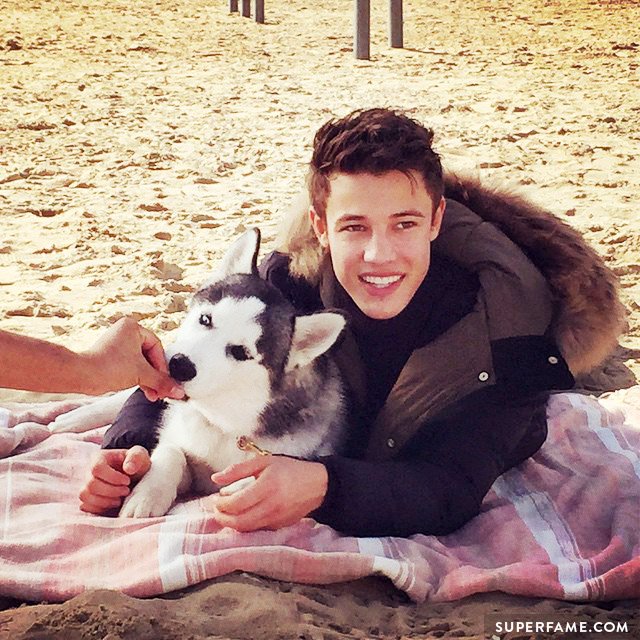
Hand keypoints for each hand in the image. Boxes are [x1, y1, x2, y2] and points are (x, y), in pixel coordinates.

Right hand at [79, 446, 150, 513]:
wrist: (134, 476)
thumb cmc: (135, 464)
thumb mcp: (140, 455)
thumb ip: (136, 457)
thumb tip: (128, 468)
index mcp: (100, 458)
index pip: (97, 468)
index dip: (112, 477)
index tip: (127, 481)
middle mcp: (89, 471)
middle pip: (91, 485)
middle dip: (111, 491)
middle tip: (127, 491)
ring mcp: (86, 485)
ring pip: (86, 496)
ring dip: (105, 501)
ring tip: (120, 499)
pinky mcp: (87, 498)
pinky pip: (86, 506)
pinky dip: (100, 508)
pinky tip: (113, 504)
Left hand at [83, 317, 184, 400]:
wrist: (82, 376)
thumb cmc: (107, 366)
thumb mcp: (142, 374)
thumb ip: (162, 382)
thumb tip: (178, 391)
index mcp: (133, 327)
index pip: (157, 347)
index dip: (162, 365)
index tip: (166, 379)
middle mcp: (125, 332)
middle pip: (149, 356)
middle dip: (155, 375)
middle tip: (161, 388)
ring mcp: (118, 345)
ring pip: (141, 363)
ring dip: (148, 379)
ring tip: (153, 394)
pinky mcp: (112, 357)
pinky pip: (132, 366)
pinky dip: (139, 378)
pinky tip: (145, 390)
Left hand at [204, 456, 327, 531]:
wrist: (317, 485)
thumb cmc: (290, 470)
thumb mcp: (264, 462)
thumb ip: (238, 470)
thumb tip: (215, 478)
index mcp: (266, 487)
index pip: (235, 504)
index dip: (221, 504)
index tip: (216, 498)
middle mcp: (271, 507)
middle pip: (238, 522)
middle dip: (222, 517)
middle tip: (216, 509)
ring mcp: (276, 519)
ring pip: (246, 529)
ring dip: (231, 523)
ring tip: (226, 512)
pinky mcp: (279, 527)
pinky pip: (257, 530)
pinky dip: (245, 525)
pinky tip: (242, 514)